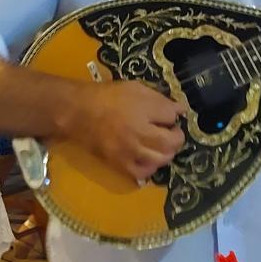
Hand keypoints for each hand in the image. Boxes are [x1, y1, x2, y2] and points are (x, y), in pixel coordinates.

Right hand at [70, 81, 185, 180]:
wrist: (79, 112)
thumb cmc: (108, 96)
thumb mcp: (135, 88)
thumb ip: (159, 99)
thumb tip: (180, 109)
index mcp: (143, 111)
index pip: (171, 117)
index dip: (174, 116)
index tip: (171, 116)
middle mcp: (139, 134)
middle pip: (171, 142)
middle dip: (176, 137)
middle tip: (170, 132)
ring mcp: (130, 151)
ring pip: (161, 159)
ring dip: (166, 152)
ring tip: (160, 145)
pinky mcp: (120, 164)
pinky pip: (143, 173)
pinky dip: (151, 167)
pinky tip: (148, 158)